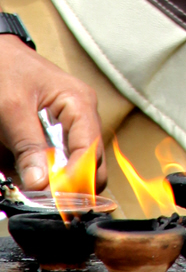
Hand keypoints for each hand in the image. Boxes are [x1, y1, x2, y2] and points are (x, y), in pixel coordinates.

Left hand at [0, 37, 105, 190]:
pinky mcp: (56, 133)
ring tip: (29, 181)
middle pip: (92, 162)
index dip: (79, 177)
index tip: (59, 199)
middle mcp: (83, 117)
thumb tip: (41, 184)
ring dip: (55, 179)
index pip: (92, 149)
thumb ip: (28, 147)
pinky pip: (58, 160)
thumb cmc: (5, 71)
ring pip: (75, 165)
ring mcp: (72, 125)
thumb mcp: (12, 111)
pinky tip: (24, 169)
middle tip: (47, 199)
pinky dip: (42, 171)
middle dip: (72, 183)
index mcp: (80, 104)